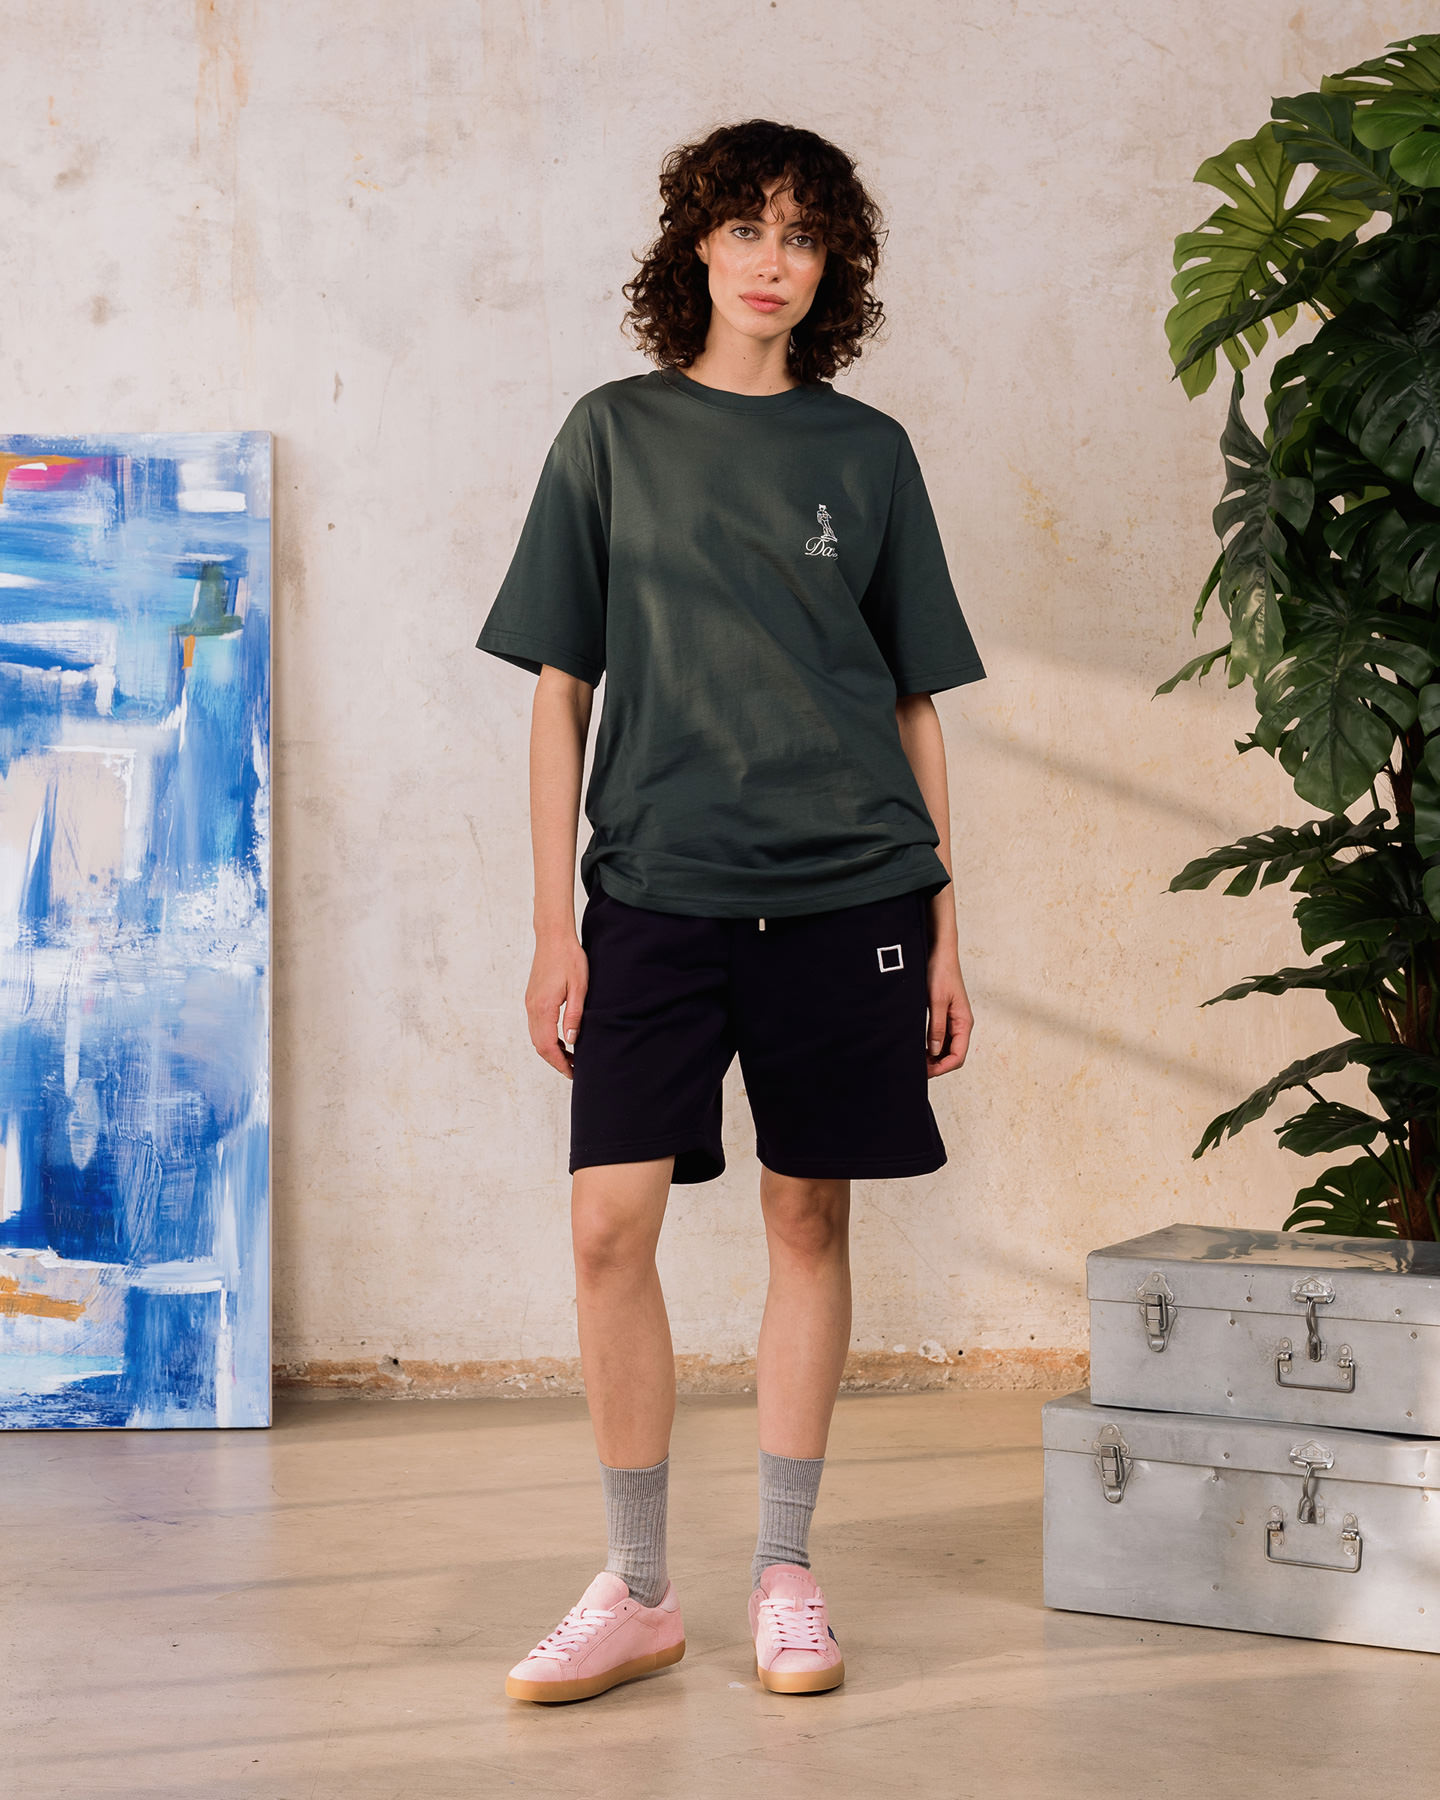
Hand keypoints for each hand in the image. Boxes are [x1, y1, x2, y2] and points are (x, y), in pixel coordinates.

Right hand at [526, 934, 588, 1079]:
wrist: (553, 937)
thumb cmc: (569, 958)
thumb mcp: (579, 987)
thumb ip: (574, 1015)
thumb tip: (572, 1041)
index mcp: (544, 1007)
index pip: (548, 1046)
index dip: (560, 1063)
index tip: (572, 1073)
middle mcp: (532, 1007)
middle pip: (539, 1045)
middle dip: (555, 1061)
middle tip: (573, 1070)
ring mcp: (529, 1003)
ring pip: (536, 1037)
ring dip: (551, 1050)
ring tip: (570, 1057)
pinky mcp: (531, 998)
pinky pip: (535, 1026)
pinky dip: (546, 1038)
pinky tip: (561, 1039)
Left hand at [924, 941, 973, 1076]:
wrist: (939, 952)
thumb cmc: (940, 972)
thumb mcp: (936, 1001)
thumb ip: (936, 1027)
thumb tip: (934, 1051)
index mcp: (964, 1022)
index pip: (958, 1056)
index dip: (942, 1068)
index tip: (925, 1072)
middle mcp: (961, 1024)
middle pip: (953, 1055)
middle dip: (937, 1065)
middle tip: (916, 1069)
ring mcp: (953, 1020)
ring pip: (946, 1047)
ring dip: (933, 1057)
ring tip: (915, 1060)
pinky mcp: (945, 1014)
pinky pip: (940, 1037)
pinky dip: (931, 1046)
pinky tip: (918, 1047)